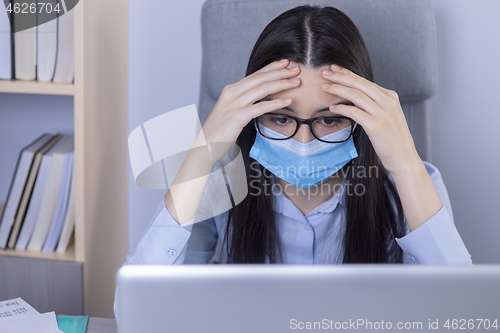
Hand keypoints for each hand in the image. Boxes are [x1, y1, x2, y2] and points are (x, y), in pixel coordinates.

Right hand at [201, 59, 300, 163]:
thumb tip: (260, 96)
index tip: (286, 63)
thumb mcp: (231, 110)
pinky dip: (276, 103)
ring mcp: (234, 104)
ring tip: (296, 82)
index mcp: (231, 90)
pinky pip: (261, 107)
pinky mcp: (238, 117)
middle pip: (260, 78)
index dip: (271, 67)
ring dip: (281, 84)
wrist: (206, 145)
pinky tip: (288, 100)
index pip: (255, 75)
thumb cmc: (220, 130)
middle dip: (280, 72)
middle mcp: (232, 93)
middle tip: (296, 69)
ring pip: (262, 89)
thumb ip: (243, 101)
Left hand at [321, 64, 442, 230]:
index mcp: (390, 96)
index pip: (365, 81)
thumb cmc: (392, 138)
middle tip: (325, 73)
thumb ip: (375, 104)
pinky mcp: (376, 125)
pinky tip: (331, 108)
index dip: (348, 73)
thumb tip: (355, 96)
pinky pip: (354, 112)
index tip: (334, 68)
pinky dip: (341, 108)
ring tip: (324, 87)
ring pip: (355, 95)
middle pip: (359, 84)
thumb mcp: (387, 115)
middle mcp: (387, 101)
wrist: (404, 157)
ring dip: (338, 90)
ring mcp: (382, 113)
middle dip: (340, 76)